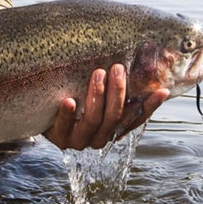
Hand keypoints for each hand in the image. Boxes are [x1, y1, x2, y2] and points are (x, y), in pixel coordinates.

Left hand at [45, 63, 168, 150]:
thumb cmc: (72, 96)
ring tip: (97, 74)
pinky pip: (64, 127)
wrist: (41, 114)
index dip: (149, 106)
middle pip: (113, 117)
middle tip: (117, 68)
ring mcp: (79, 139)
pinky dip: (67, 114)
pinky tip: (68, 100)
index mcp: (111, 129)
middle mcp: (99, 137)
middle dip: (117, 91)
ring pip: (93, 121)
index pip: (135, 118)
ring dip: (96, 96)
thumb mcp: (93, 93)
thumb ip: (111, 85)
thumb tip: (138, 64)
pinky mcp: (59, 138)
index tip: (161, 90)